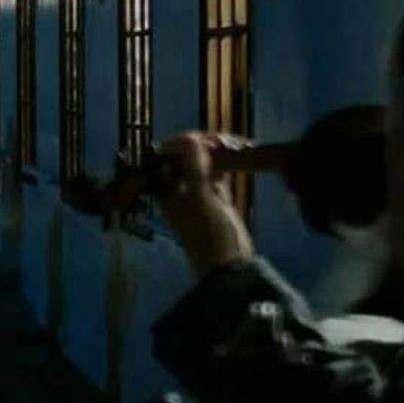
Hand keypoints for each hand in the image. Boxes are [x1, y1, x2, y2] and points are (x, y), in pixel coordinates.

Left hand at [154, 132, 254, 276]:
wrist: (229, 265)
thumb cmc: (210, 234)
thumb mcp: (201, 199)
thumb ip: (194, 168)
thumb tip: (189, 137)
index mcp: (165, 190)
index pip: (168, 157)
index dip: (184, 143)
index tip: (206, 138)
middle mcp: (178, 189)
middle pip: (185, 157)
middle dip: (203, 145)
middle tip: (226, 141)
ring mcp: (198, 193)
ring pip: (203, 163)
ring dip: (217, 152)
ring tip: (235, 144)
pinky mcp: (217, 199)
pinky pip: (218, 174)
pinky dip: (226, 163)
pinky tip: (238, 154)